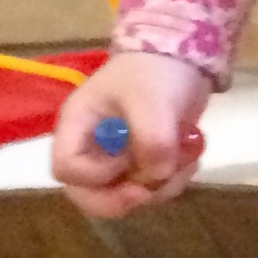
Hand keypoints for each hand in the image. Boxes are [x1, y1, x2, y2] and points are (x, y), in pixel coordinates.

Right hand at [51, 48, 213, 217]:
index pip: (65, 169)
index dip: (94, 176)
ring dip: (161, 187)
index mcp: (77, 126)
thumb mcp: (151, 100)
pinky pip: (152, 188)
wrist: (185, 58)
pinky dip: (175, 179)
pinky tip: (191, 154)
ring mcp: (117, 159)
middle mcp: (91, 148)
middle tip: (152, 189)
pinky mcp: (143, 163)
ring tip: (185, 157)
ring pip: (127, 196)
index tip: (127, 161)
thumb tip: (156, 176)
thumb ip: (151, 139)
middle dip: (124, 199)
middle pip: (89, 194)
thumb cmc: (155, 71)